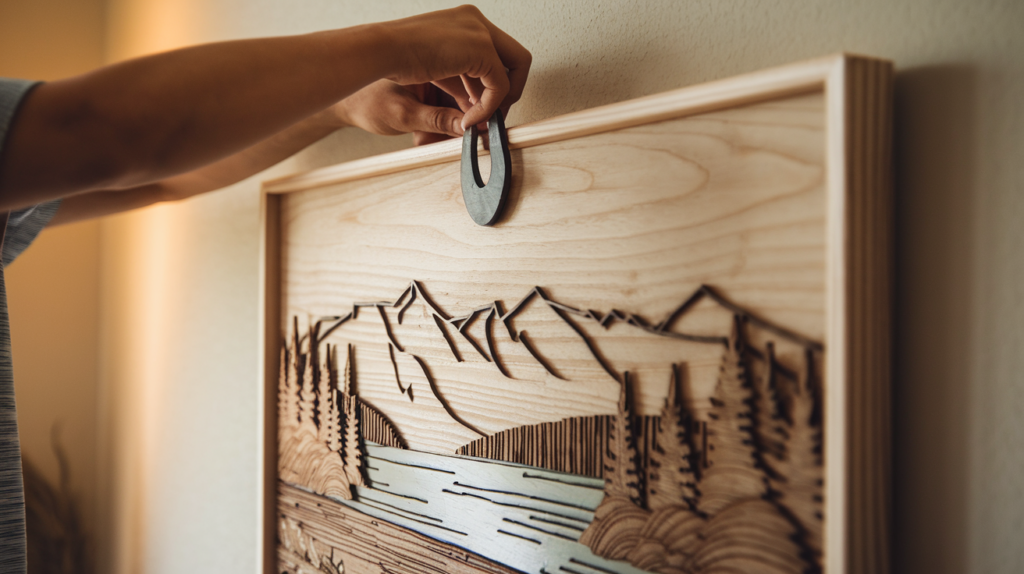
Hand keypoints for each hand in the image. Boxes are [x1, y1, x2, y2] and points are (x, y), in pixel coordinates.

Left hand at [329, 80, 466, 145]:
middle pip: (467, 98)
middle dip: (463, 122)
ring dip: (449, 130)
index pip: (469, 83)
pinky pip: (445, 115)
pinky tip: (423, 138)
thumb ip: (437, 120)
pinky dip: (438, 130)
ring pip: (458, 110)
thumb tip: (467, 127)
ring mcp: (434, 85)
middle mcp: (437, 71)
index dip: (477, 107)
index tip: (477, 128)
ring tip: (429, 140)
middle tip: (456, 142)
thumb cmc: (365, 102)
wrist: (343, 107)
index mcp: (433, 63)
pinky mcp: (428, 98)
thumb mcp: (404, 114)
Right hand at [376, 5, 531, 129]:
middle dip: (506, 91)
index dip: (491, 85)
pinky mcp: (480, 47)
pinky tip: (469, 120)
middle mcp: (473, 22)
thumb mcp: (430, 83)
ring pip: (514, 70)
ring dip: (497, 102)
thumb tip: (474, 116)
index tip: (479, 108)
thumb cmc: (389, 69)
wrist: (373, 57)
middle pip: (514, 57)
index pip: (493, 55)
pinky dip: (490, 107)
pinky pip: (501, 83)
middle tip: (489, 116)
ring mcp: (479, 32)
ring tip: (474, 121)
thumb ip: (456, 94)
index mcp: (461, 24)